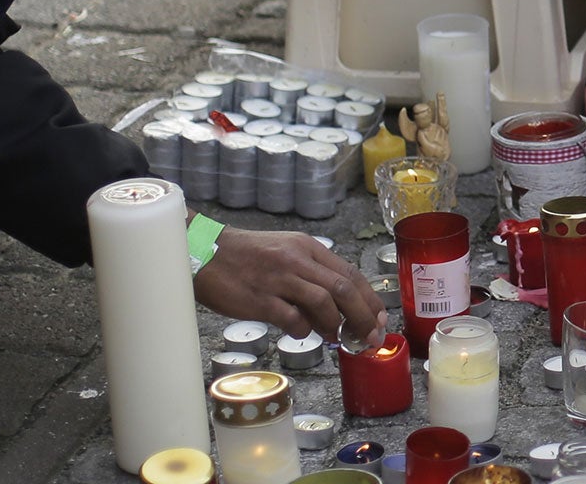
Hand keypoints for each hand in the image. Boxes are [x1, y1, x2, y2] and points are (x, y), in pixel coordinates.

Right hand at [193, 226, 387, 342]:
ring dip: (336, 324)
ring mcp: (279, 278)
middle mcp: (298, 260)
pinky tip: (301, 333)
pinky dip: (303, 331)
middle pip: (344, 288)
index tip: (380, 318)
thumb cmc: (246, 256)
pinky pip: (292, 319)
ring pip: (324, 302)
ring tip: (337, 337)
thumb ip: (310, 277)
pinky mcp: (260, 299)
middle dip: (364, 316)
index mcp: (307, 248)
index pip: (349, 272)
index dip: (369, 298)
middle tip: (370, 337)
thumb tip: (334, 312)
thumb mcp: (285, 253)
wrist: (205, 251)